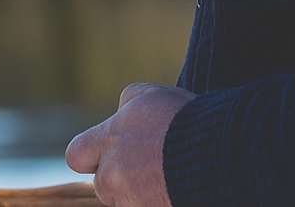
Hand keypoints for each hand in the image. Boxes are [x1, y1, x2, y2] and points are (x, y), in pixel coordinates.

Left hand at [66, 82, 190, 206]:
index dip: (91, 156)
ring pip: (126, 201)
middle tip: (148, 169)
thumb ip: (126, 103)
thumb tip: (119, 113)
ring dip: (141, 193)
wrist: (218, 156)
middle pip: (103, 184)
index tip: (109, 154)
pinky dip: (157, 201)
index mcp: (107, 141)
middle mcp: (111, 175)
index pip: (76, 155)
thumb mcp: (151, 97)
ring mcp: (129, 201)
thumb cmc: (185, 122)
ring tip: (168, 178)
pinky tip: (175, 190)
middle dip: (120, 180)